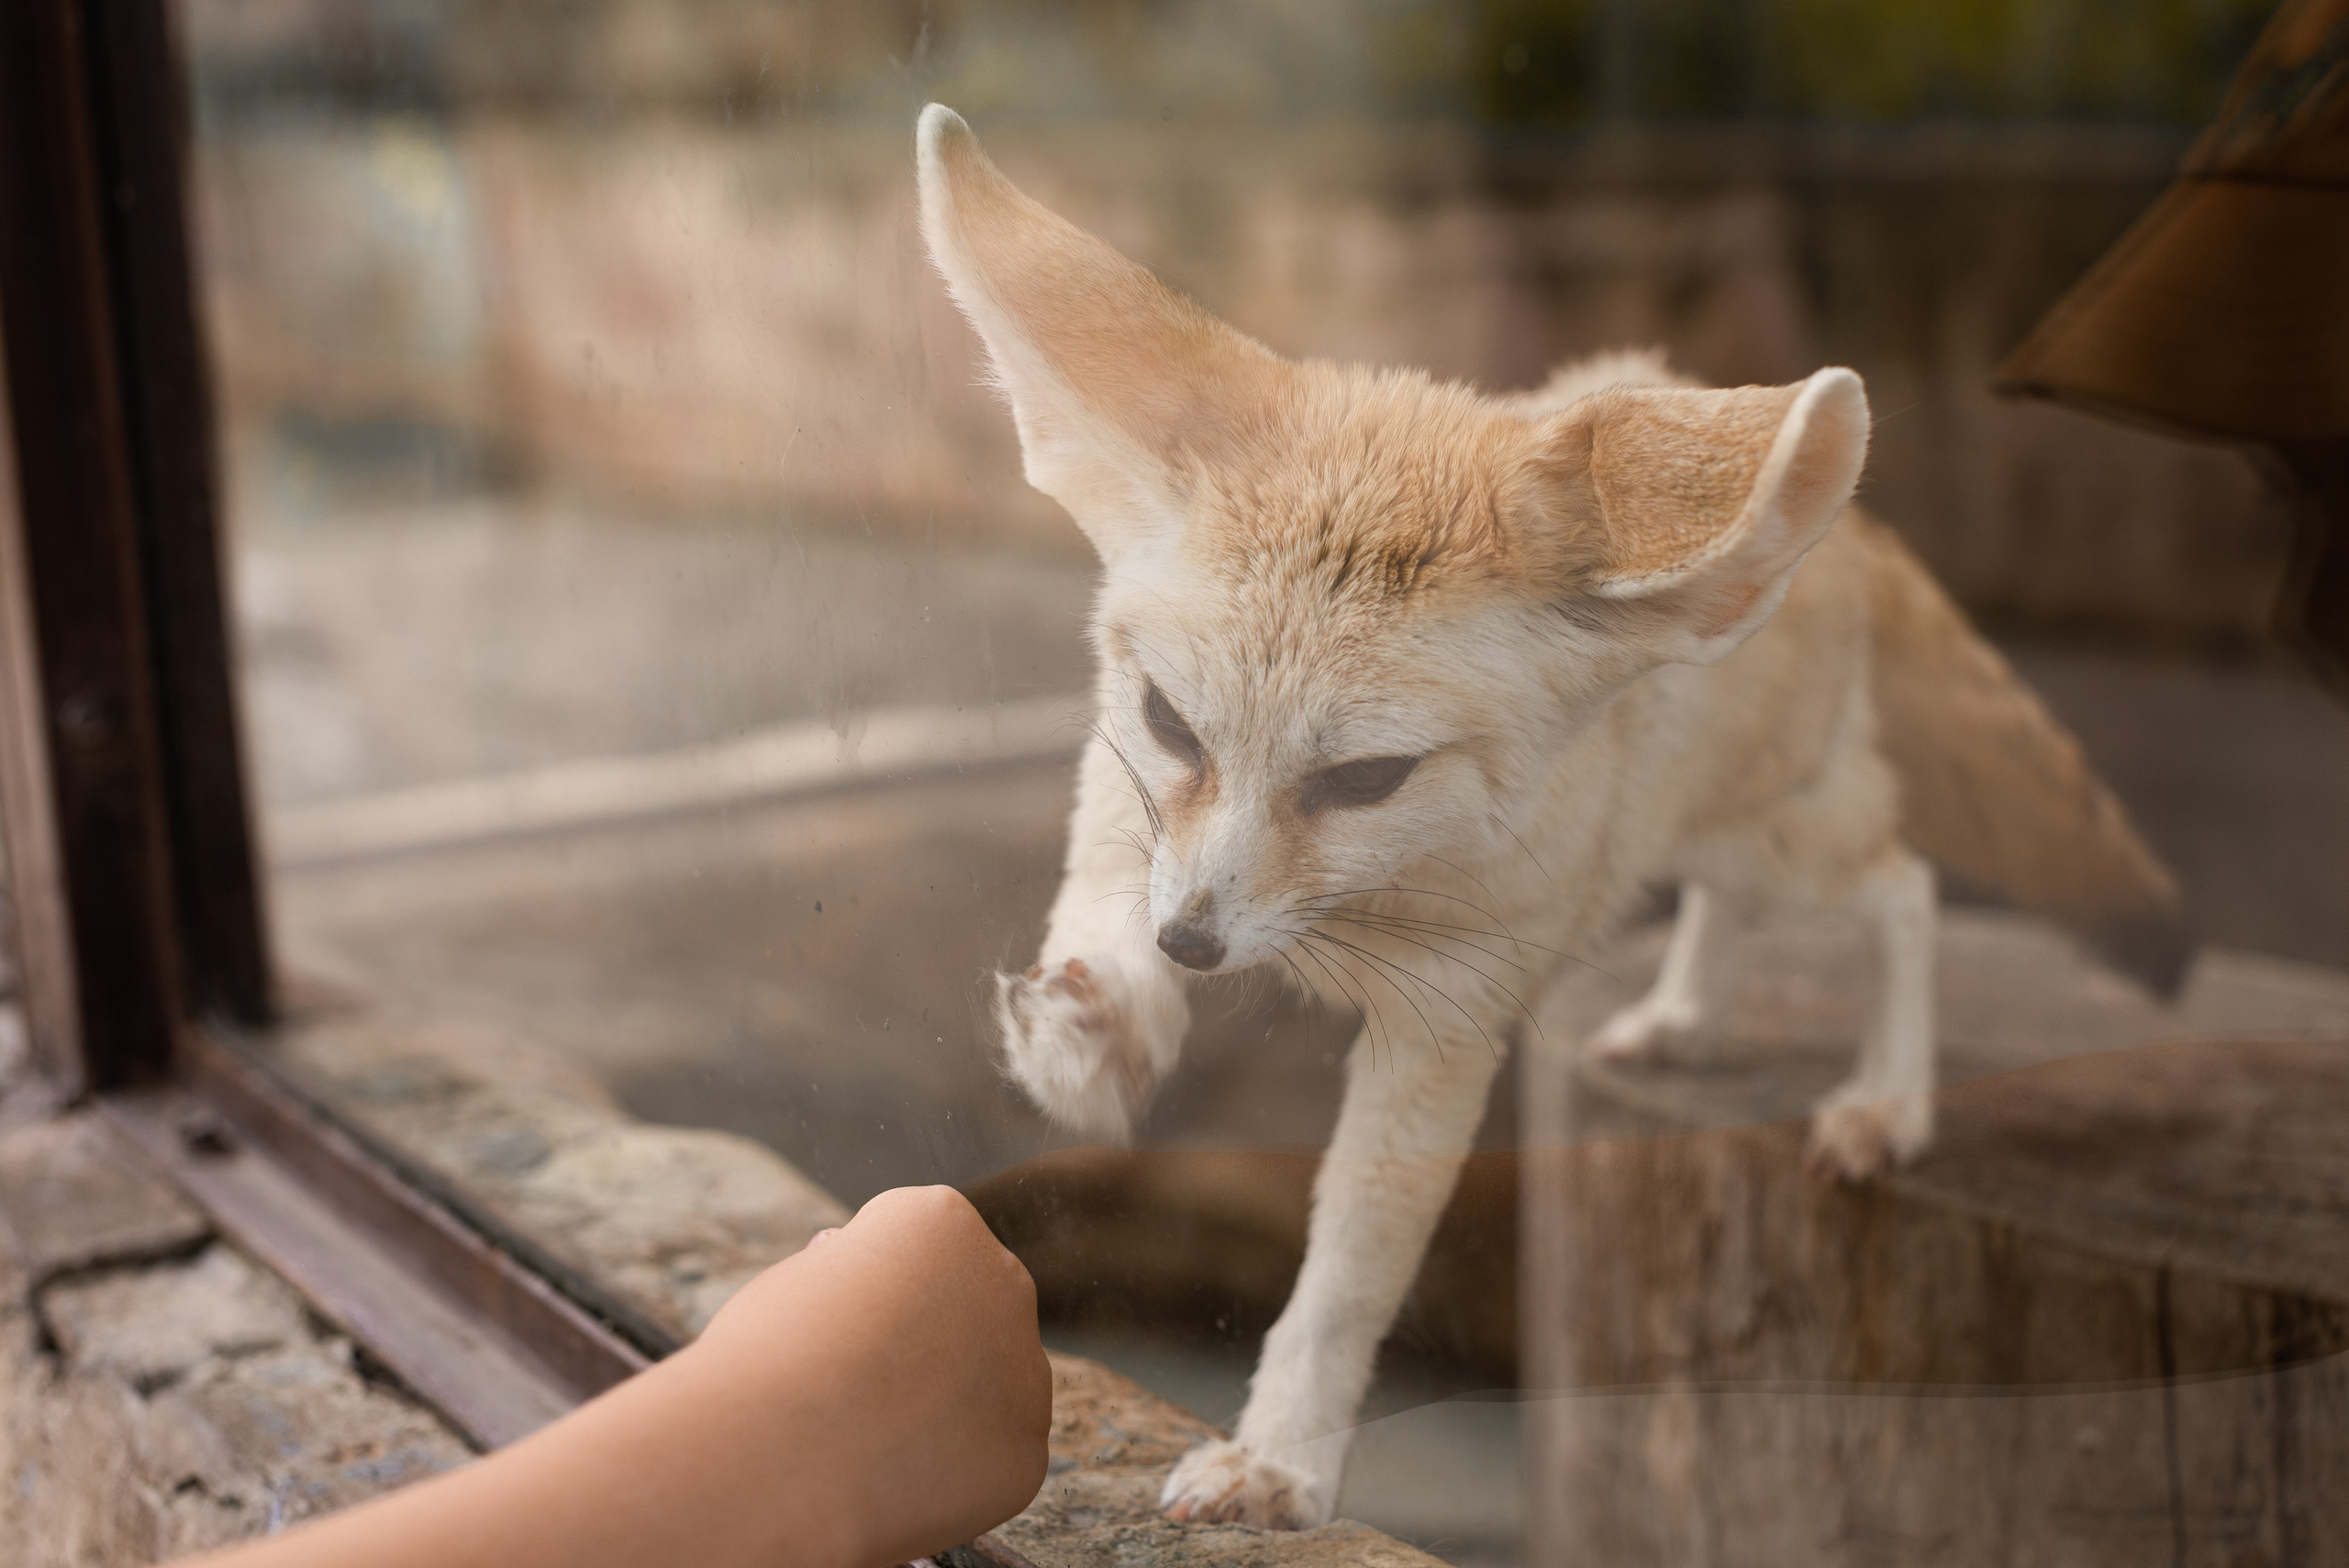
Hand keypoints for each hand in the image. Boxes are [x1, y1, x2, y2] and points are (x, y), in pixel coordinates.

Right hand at [694, 1185, 1052, 1565]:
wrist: (778, 1458)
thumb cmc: (765, 1360)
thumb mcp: (795, 1284)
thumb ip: (843, 1274)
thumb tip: (849, 1258)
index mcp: (941, 1218)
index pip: (911, 1252)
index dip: (854, 1297)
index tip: (819, 1328)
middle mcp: (1003, 1280)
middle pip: (964, 1310)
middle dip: (919, 1344)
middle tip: (847, 1390)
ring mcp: (1025, 1368)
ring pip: (987, 1387)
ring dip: (942, 1407)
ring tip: (867, 1440)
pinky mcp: (1026, 1450)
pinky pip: (987, 1459)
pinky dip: (947, 1475)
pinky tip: (894, 1482)